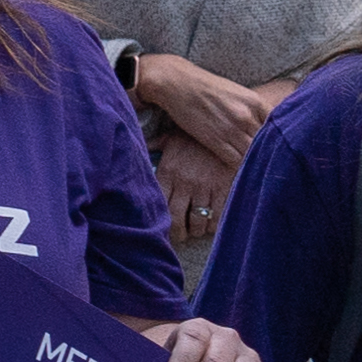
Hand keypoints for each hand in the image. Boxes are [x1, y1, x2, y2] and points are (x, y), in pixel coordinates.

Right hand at [136, 51, 279, 163]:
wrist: (177, 82)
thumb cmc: (206, 87)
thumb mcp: (237, 92)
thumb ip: (253, 109)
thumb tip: (266, 125)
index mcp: (255, 101)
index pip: (279, 126)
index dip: (283, 139)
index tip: (284, 149)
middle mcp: (247, 115)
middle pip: (269, 142)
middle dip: (273, 154)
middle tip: (278, 166)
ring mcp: (231, 129)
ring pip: (254, 154)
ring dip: (257, 163)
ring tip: (263, 173)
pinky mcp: (215, 140)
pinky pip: (236, 161)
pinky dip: (241, 168)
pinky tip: (245, 173)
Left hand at [155, 127, 238, 244]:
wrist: (225, 125)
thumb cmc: (195, 134)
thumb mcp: (171, 137)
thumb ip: (155, 146)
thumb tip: (136, 147)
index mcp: (168, 171)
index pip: (159, 205)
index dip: (160, 222)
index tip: (162, 229)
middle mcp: (184, 182)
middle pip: (176, 219)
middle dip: (178, 233)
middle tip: (180, 237)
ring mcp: (204, 186)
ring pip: (197, 220)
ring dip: (196, 231)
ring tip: (196, 232)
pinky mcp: (224, 187)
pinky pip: (218, 214)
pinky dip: (214, 225)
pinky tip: (212, 226)